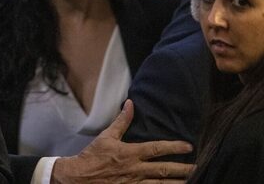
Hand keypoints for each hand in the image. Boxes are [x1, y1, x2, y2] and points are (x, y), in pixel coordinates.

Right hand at [51, 100, 193, 182]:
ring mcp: (135, 183)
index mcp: (130, 153)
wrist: (80, 177)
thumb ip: (122, 121)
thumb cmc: (93, 156)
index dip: (174, 147)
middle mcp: (136, 169)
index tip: (188, 146)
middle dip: (184, 169)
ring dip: (178, 183)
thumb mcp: (106, 136)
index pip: (157, 149)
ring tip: (194, 180)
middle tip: (199, 166)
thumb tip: (130, 104)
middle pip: (165, 170)